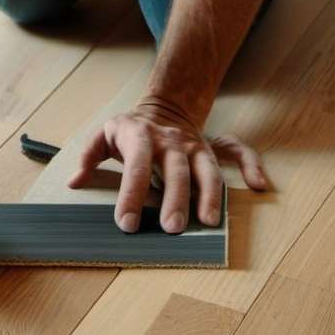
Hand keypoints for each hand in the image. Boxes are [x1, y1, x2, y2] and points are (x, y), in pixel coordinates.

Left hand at [67, 99, 266, 233]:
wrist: (164, 106)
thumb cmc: (130, 130)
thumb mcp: (105, 135)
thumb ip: (89, 156)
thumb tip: (74, 182)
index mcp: (140, 137)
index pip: (134, 167)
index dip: (130, 195)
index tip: (126, 224)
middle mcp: (171, 141)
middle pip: (176, 171)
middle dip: (175, 200)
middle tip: (172, 229)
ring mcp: (195, 145)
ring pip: (207, 169)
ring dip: (210, 195)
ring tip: (209, 222)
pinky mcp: (214, 148)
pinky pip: (239, 152)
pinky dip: (252, 166)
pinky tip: (260, 185)